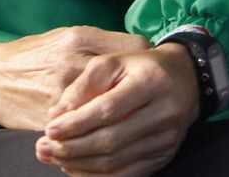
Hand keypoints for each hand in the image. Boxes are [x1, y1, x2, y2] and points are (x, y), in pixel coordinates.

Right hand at [0, 26, 149, 129]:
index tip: (149, 66)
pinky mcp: (53, 123)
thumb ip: (102, 41)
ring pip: (110, 110)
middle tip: (145, 95)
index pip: (134, 48)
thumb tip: (140, 51)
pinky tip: (106, 131)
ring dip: (123, 115)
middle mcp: (72, 66)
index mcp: (79, 39)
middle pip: (126, 80)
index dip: (146, 59)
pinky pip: (88, 131)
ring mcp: (63, 96)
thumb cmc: (31, 55)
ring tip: (130, 115)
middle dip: (139, 89)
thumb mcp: (66, 36)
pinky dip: (100, 133)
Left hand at [34, 44, 200, 175]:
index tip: (49, 129)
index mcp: (151, 82)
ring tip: (54, 157)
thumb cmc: (140, 67)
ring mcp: (167, 138)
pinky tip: (75, 168)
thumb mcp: (111, 63)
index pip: (108, 110)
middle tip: (43, 147)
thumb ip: (82, 86)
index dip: (76, 123)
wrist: (185, 78)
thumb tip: (56, 116)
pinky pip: (126, 175)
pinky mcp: (164, 156)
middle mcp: (164, 112)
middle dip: (72, 148)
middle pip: (111, 140)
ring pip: (115, 162)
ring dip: (79, 164)